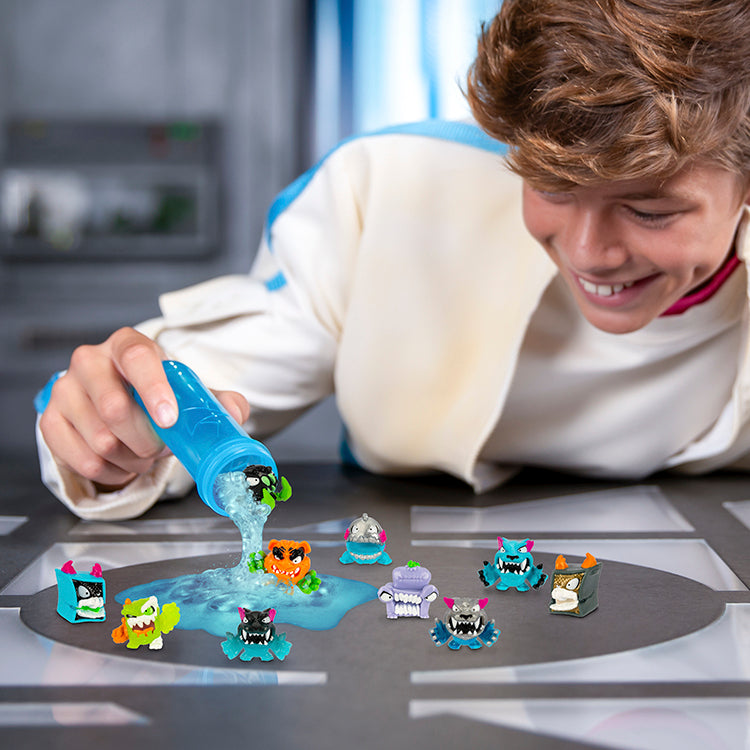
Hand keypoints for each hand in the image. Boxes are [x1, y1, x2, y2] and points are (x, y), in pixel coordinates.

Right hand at [39, 327, 249, 489]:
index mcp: (127, 344)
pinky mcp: (49, 420)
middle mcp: (89, 360)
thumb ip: (216, 400)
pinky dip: (110, 470)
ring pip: (100, 440)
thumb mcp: (188, 392)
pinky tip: (120, 461)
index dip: (154, 388)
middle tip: (159, 447)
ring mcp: (64, 389)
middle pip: (114, 407)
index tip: (169, 419)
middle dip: (146, 440)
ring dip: (131, 459)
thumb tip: (235, 412)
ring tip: (141, 453)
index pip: (137, 356)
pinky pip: (82, 459)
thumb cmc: (155, 393)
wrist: (117, 403)